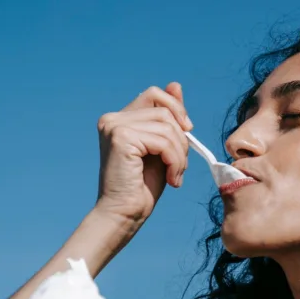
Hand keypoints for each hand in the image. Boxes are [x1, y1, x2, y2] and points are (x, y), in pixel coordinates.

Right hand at [95, 82, 192, 224]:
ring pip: (168, 127)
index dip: (176, 108)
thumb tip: (176, 85)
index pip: (154, 95)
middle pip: (165, 111)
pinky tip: (171, 179)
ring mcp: (114, 126)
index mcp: (119, 119)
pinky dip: (175, 162)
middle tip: (179, 164)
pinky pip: (163, 141)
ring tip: (175, 175)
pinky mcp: (121, 138)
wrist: (125, 214)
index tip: (187, 130)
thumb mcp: (161, 148)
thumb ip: (167, 119)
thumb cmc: (142, 186)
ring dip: (180, 155)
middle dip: (181, 138)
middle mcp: (112, 119)